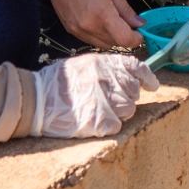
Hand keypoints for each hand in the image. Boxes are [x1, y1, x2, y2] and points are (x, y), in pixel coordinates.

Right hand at [29, 53, 160, 137]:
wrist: (35, 101)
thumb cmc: (56, 83)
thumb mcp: (81, 65)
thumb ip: (104, 68)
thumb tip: (125, 75)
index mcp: (103, 63)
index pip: (135, 67)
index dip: (147, 77)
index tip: (152, 85)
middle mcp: (107, 79)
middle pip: (133, 91)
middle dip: (126, 97)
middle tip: (109, 100)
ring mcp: (104, 100)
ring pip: (128, 109)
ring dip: (118, 112)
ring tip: (98, 111)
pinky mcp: (100, 121)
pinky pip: (117, 125)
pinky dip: (108, 125)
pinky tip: (94, 121)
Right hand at [43, 0, 144, 49]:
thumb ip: (125, 9)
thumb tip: (139, 24)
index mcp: (102, 13)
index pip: (124, 40)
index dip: (135, 39)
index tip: (140, 33)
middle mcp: (89, 26)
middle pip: (114, 44)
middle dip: (125, 37)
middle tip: (129, 24)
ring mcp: (78, 30)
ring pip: (102, 44)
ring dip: (112, 38)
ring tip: (113, 21)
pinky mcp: (70, 30)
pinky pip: (90, 40)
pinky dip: (99, 35)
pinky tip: (99, 21)